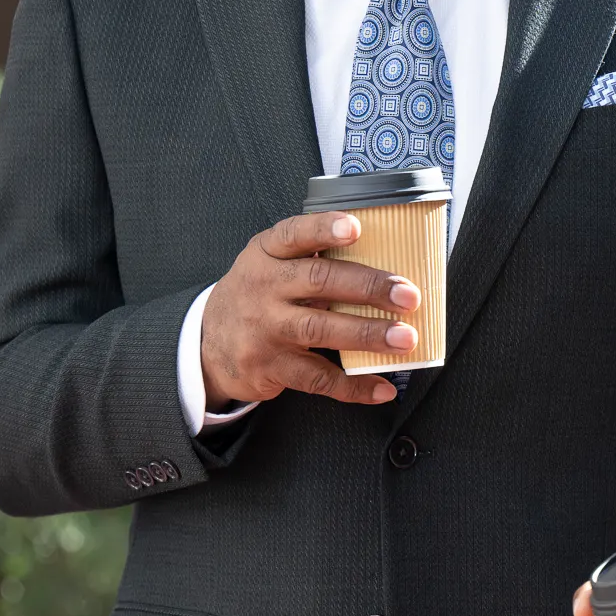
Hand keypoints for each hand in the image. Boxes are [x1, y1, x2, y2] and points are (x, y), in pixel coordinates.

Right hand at [198, 211, 420, 409]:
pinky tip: (382, 387)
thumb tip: (382, 258)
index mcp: (266, 255)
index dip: (324, 229)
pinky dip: (353, 386)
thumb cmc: (256, 296)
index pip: (294, 234)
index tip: (355, 228)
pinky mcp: (270, 367)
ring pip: (320, 329)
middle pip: (318, 281)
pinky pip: (317, 379)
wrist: (208, 345)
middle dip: (367, 286)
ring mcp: (266, 330)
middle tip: (406, 294)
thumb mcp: (268, 264)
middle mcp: (264, 288)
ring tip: (404, 338)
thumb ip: (310, 256)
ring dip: (367, 334)